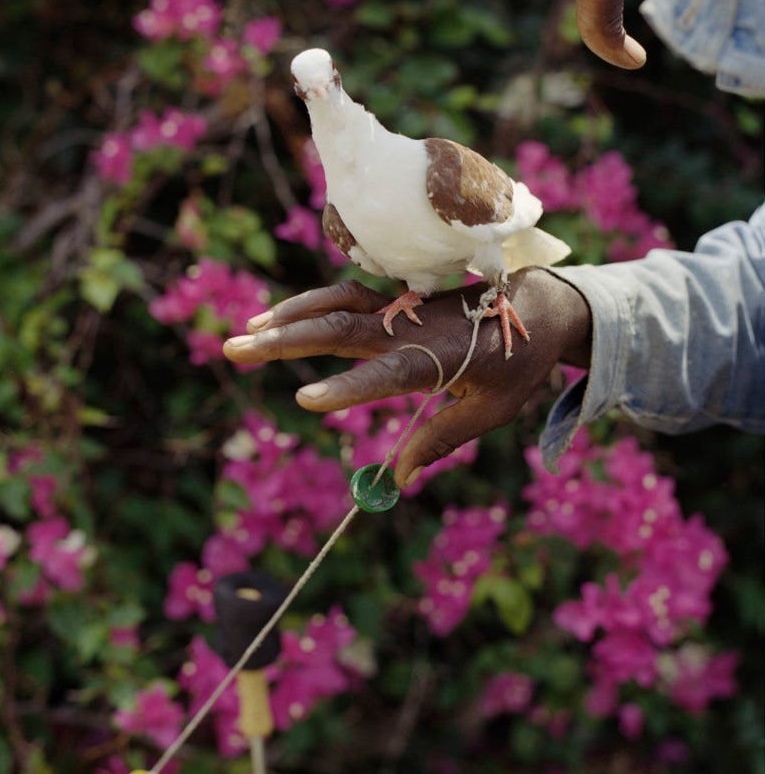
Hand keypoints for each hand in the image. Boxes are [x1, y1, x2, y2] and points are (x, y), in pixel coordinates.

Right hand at [223, 270, 591, 487]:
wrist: (537, 305)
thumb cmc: (516, 365)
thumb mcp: (491, 411)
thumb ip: (441, 440)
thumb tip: (398, 476)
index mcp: (441, 358)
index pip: (387, 373)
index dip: (347, 387)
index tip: (305, 400)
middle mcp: (411, 329)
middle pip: (340, 328)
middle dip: (285, 341)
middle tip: (235, 349)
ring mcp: (400, 310)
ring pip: (335, 305)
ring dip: (288, 318)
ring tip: (245, 335)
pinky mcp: (394, 300)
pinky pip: (343, 297)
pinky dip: (306, 306)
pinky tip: (276, 320)